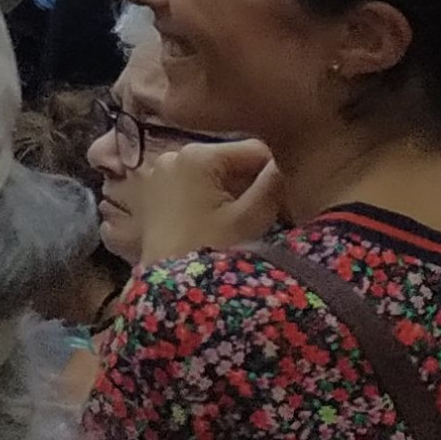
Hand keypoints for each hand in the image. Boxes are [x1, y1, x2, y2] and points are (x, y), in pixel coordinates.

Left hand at [122, 137, 279, 266]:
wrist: (167, 289)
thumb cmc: (210, 250)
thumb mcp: (250, 219)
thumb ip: (273, 185)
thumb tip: (288, 160)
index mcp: (197, 155)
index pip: (255, 151)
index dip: (277, 175)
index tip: (287, 205)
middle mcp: (174, 154)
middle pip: (232, 162)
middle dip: (253, 185)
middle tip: (269, 218)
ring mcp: (159, 172)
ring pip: (214, 175)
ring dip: (233, 194)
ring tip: (244, 224)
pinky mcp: (153, 192)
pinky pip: (192, 186)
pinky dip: (210, 199)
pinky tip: (219, 225)